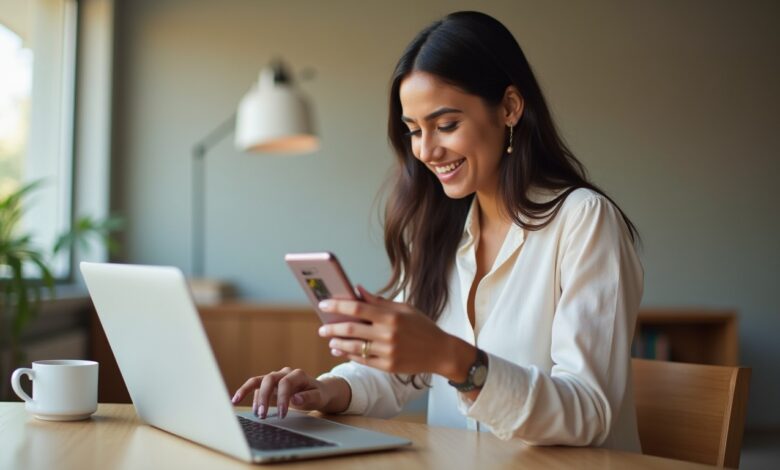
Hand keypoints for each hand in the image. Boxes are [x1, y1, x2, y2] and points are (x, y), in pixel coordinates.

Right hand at [231, 367, 330, 418]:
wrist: (318, 391)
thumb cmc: (318, 394)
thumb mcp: (319, 397)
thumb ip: (308, 397)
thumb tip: (295, 399)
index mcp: (297, 374)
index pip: (285, 383)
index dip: (282, 398)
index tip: (282, 415)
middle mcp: (284, 373)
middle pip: (268, 380)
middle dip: (263, 397)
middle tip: (262, 415)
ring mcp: (276, 378)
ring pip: (258, 381)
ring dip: (253, 396)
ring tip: (254, 413)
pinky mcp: (269, 385)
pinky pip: (256, 387)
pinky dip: (249, 395)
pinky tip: (245, 406)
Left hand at [318, 285, 454, 375]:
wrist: (441, 352)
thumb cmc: (422, 327)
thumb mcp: (404, 309)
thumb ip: (379, 302)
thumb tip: (357, 290)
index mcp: (391, 316)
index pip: (357, 308)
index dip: (337, 306)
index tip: (323, 304)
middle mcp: (388, 334)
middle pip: (351, 329)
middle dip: (332, 328)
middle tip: (322, 327)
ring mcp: (387, 352)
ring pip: (354, 347)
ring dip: (338, 343)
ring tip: (330, 340)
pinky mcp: (388, 366)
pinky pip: (363, 360)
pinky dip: (349, 355)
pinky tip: (341, 350)